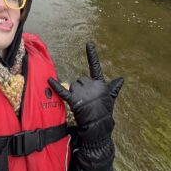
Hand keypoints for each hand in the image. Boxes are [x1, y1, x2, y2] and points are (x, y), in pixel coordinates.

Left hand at [48, 42, 122, 169]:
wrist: (99, 127)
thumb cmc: (105, 113)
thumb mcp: (110, 99)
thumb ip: (113, 88)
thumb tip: (121, 78)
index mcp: (100, 84)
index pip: (95, 67)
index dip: (92, 55)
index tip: (88, 43)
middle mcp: (91, 85)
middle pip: (80, 79)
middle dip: (80, 88)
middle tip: (85, 101)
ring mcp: (83, 92)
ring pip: (73, 85)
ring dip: (74, 93)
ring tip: (81, 105)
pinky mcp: (74, 100)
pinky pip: (63, 91)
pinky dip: (56, 85)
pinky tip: (49, 80)